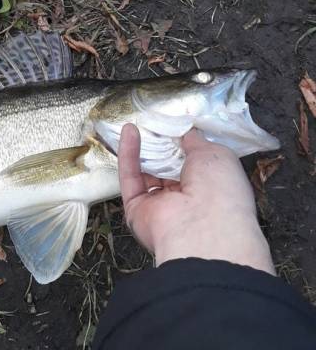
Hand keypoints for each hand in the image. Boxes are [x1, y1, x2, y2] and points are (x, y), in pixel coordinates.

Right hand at [118, 123, 274, 273]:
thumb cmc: (220, 190)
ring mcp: (161, 206)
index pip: (194, 164)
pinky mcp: (136, 209)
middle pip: (168, 168)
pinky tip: (129, 131)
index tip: (175, 123)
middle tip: (154, 121)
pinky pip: (130, 178)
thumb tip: (187, 133)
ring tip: (139, 122)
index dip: (185, 143)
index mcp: (211, 189)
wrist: (203, 228)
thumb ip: (196, 141)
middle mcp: (186, 200)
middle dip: (161, 145)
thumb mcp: (216, 154)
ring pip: (147, 172)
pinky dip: (128, 154)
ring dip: (143, 148)